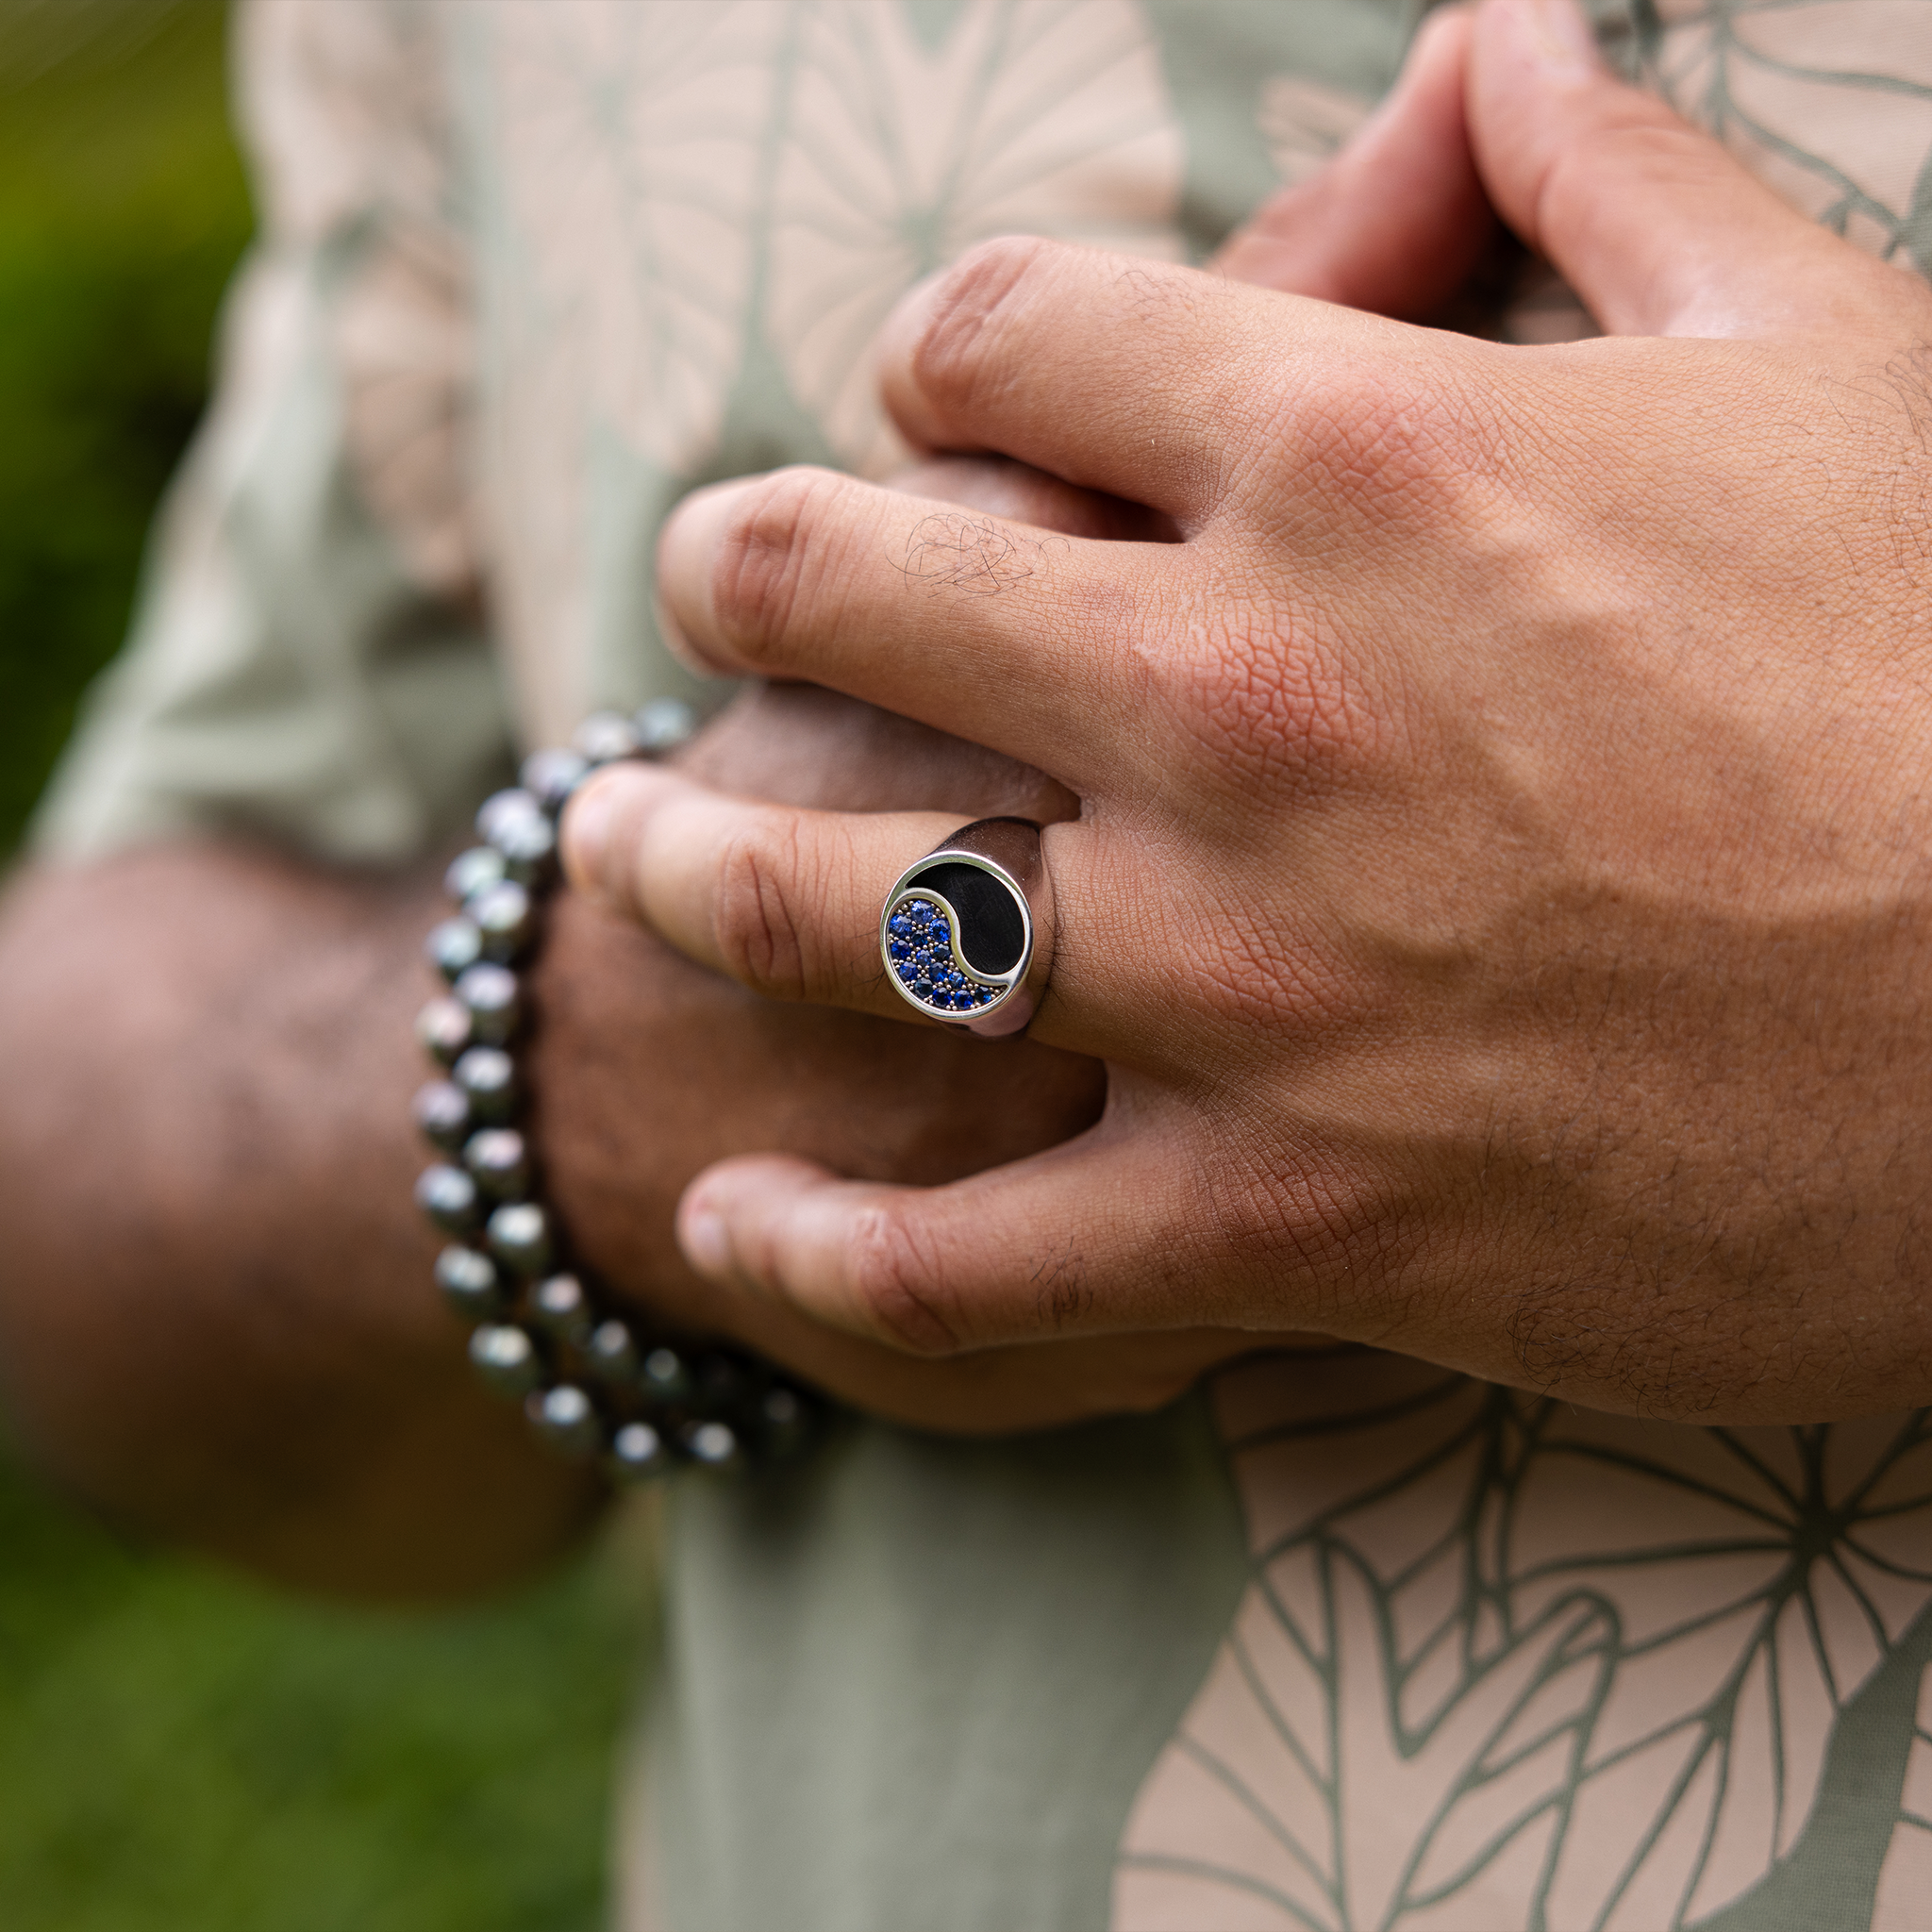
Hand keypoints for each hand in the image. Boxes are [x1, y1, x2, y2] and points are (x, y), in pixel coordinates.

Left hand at [566, 0, 1931, 1425]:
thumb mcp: (1830, 365)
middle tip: (709, 589)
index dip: (947, 352)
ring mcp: (1242, 976)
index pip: (1012, 340)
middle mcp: (1244, 701)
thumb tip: (1506, 44)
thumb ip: (1628, 188)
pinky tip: (731, 1225)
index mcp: (1362, 458)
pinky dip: (829, 1255)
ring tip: (623, 853)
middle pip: (851, 588)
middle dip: (752, 573)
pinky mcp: (1289, 1211)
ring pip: (850, 914)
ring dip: (699, 872)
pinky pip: (978, 1264)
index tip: (940, 395)